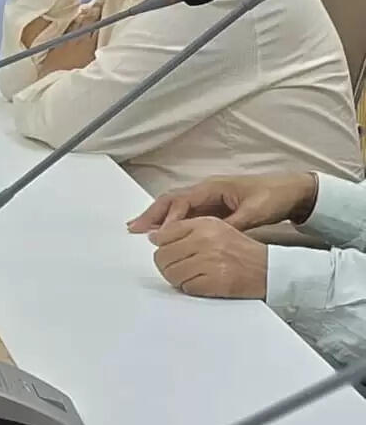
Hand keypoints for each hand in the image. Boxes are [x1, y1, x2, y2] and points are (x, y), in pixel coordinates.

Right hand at [127, 171, 317, 234]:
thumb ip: (231, 225)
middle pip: (171, 200)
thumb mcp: (254, 213)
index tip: (156, 233)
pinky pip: (186, 213)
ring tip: (140, 229)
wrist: (291, 191)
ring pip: (176, 206)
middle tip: (133, 227)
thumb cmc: (272, 198)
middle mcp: (206, 190)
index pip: (182, 201)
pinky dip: (172, 221)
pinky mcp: (214, 207)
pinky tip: (165, 232)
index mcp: (212, 188)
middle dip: (152, 214)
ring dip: (159, 217)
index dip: (168, 217)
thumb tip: (209, 236)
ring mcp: (208, 198)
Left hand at [147, 217, 269, 298]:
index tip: (163, 252)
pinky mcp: (216, 282)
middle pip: (163, 255)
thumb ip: (184, 229)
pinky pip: (188, 288)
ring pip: (172, 273)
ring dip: (176, 278)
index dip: (161, 246)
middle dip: (166, 265)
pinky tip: (199, 284)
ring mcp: (210, 262)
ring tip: (188, 277)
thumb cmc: (241, 250)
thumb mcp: (215, 228)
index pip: (164, 234)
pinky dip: (190, 288)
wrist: (269, 269)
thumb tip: (154, 237)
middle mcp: (205, 240)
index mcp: (203, 224)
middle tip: (175, 268)